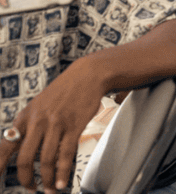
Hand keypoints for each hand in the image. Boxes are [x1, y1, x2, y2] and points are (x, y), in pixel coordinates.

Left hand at [0, 62, 105, 193]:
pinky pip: (66, 154)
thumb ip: (29, 126)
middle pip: (25, 158)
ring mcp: (57, 124)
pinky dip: (62, 172)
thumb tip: (18, 147)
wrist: (87, 75)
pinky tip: (61, 181)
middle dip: (26, 179)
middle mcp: (38, 121)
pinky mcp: (74, 126)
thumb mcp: (38, 105)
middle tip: (30, 188)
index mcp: (25, 117)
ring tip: (49, 190)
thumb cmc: (63, 91)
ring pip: (47, 159)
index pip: (5, 146)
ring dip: (47, 179)